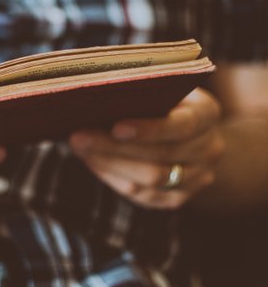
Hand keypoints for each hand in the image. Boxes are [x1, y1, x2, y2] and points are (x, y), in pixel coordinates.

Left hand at [69, 88, 223, 209]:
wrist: (190, 134)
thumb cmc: (163, 100)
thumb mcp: (159, 87)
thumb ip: (137, 90)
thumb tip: (92, 95)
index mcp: (207, 114)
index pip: (181, 126)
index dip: (149, 129)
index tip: (115, 127)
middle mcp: (209, 149)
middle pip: (159, 157)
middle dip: (113, 147)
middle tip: (77, 137)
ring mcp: (197, 178)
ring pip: (149, 180)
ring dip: (108, 164)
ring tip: (79, 148)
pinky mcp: (178, 198)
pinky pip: (143, 196)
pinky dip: (113, 178)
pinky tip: (92, 161)